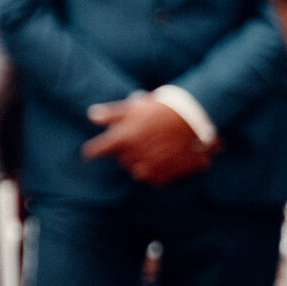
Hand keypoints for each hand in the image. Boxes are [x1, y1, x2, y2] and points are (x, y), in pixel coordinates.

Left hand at [83, 94, 212, 185]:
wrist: (195, 118)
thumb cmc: (162, 109)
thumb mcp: (134, 106)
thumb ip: (111, 114)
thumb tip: (91, 115)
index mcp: (122, 138)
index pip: (96, 151)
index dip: (94, 150)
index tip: (92, 152)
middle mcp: (133, 155)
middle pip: (122, 160)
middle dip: (127, 152)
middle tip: (140, 139)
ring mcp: (151, 166)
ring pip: (138, 171)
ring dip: (142, 163)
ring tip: (153, 150)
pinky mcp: (167, 174)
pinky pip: (156, 179)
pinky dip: (158, 172)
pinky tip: (165, 159)